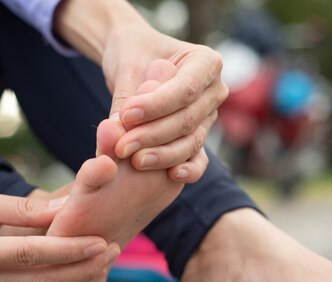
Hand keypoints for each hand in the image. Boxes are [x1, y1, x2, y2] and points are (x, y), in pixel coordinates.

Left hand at [53, 0, 224, 181]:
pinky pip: (196, 157)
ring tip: (132, 160)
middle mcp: (214, 91)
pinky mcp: (198, 136)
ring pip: (190, 142)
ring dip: (162, 155)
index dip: (157, 107)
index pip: (184, 90)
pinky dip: (186, 169)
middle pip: (188, 120)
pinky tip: (172, 176)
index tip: (127, 116)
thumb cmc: (133, 54)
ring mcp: (208, 117)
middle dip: (154, 136)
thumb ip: (125, 99)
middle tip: (122, 147)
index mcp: (206, 62)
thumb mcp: (127, 66)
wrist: (136, 59)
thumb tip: (117, 132)